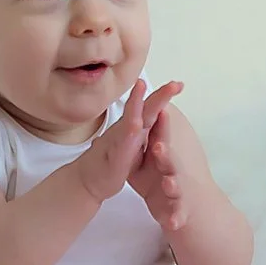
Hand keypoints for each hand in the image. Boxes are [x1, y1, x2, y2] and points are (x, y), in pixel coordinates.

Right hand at [71, 80, 179, 202]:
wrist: (87, 180)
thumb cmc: (108, 163)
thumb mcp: (129, 144)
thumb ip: (134, 128)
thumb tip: (139, 116)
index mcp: (135, 128)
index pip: (151, 109)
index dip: (163, 96)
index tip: (177, 84)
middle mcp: (128, 130)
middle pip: (146, 109)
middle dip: (160, 95)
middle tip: (176, 84)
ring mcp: (121, 139)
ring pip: (132, 119)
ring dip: (138, 102)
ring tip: (144, 85)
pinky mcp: (116, 154)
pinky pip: (124, 141)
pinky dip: (129, 129)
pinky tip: (135, 121)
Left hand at [128, 96, 191, 232]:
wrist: (192, 204)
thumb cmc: (168, 175)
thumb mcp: (156, 157)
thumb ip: (152, 136)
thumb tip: (144, 108)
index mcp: (167, 155)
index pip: (164, 137)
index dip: (163, 125)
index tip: (160, 110)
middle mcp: (176, 170)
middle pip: (171, 160)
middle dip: (165, 153)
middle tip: (158, 146)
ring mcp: (180, 190)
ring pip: (177, 186)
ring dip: (173, 184)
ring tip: (169, 183)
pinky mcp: (180, 209)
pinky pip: (178, 214)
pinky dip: (176, 218)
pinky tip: (171, 223)